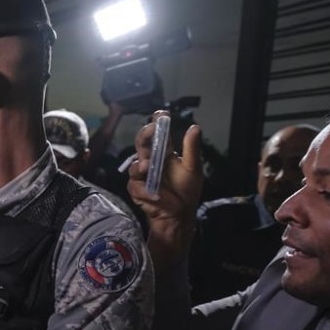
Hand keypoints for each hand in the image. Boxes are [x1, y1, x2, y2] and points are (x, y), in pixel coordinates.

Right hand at [126, 111, 203, 267]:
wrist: (180, 216)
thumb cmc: (186, 192)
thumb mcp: (193, 169)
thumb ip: (191, 149)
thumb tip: (194, 127)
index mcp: (165, 153)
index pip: (158, 134)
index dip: (157, 122)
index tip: (161, 114)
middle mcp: (151, 160)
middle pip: (142, 143)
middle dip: (145, 135)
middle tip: (152, 130)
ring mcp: (142, 176)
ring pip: (134, 165)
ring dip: (140, 165)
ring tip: (147, 166)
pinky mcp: (137, 190)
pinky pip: (135, 186)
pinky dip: (145, 191)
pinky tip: (156, 195)